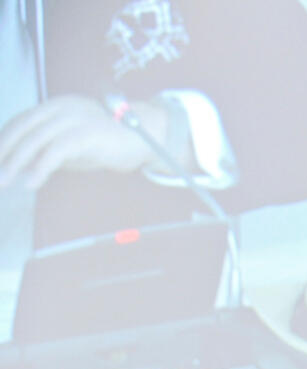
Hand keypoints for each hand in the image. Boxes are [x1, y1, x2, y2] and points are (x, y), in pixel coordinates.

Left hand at [0, 95, 169, 188]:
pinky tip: (31, 182)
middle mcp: (60, 108)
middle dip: (3, 152)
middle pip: (22, 130)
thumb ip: (52, 148)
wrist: (149, 134)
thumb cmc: (114, 141)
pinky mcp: (85, 134)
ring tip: (5, 182)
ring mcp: (73, 119)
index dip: (4, 140)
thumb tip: (27, 165)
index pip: (20, 121)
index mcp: (55, 106)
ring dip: (15, 163)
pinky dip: (40, 167)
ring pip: (34, 140)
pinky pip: (56, 152)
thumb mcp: (77, 142)